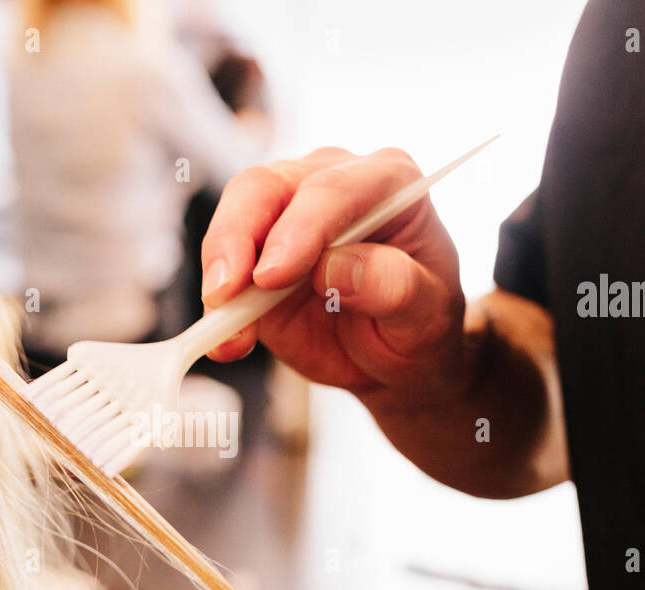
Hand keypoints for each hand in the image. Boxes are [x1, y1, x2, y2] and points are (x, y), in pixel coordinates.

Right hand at [200, 147, 467, 411]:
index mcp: (387, 182)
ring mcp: (286, 215)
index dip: (297, 228)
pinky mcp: (255, 253)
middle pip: (265, 187)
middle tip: (225, 292)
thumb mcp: (428, 315)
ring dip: (219, 274)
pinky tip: (227, 342)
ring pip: (234, 218)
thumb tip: (334, 268)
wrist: (394, 352)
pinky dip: (216, 307)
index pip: (333, 189)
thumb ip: (393, 286)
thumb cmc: (419, 322)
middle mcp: (330, 184)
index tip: (270, 276)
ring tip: (226, 330)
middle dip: (237, 237)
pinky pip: (223, 269)